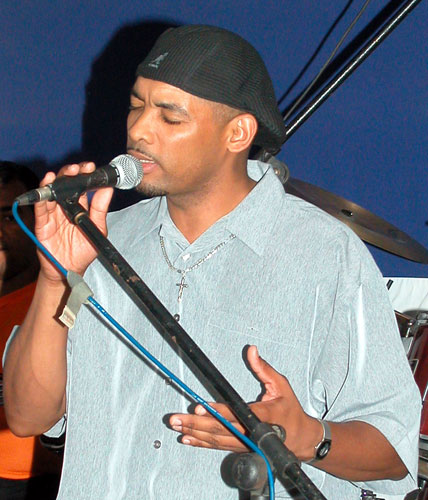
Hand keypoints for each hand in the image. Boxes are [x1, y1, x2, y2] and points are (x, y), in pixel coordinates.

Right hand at [34, 162, 113, 281]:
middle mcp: (65, 207)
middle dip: (71, 174)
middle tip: (79, 168)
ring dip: (58, 181)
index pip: (80, 186)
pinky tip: (47, 184)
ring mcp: (53, 214)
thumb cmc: (84, 250)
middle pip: (65, 185)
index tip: (91, 167)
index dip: (84, 175)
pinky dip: (43, 197)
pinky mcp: (43, 224)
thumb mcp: (97, 228)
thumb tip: (108, 188)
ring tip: (65, 172)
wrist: (71, 270)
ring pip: (52, 193)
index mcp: (79, 206)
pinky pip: (41, 209)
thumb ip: (100, 208)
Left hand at [169, 345, 321, 460]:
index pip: (237, 414)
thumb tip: (252, 350)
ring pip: (216, 440)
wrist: (301, 439)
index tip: (201, 407)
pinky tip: (188, 438)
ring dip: (195, 433)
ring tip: (177, 425)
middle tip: (177, 418)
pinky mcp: (241, 447)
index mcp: (264, 416)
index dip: (218, 412)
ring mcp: (245, 443)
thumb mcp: (281, 385)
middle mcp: (252, 432)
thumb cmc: (290, 411)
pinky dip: (202, 443)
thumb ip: (264, 368)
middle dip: (196, 424)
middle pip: (221, 430)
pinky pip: (218, 446)